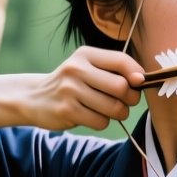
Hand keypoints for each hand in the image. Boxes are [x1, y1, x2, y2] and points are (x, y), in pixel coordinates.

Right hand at [26, 46, 143, 130]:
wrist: (34, 98)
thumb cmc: (73, 83)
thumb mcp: (88, 67)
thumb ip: (114, 70)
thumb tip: (142, 80)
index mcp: (85, 54)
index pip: (121, 61)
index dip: (138, 74)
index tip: (139, 83)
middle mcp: (76, 69)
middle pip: (121, 87)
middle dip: (130, 98)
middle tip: (125, 101)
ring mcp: (70, 90)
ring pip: (114, 107)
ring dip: (118, 113)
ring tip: (108, 109)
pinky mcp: (67, 110)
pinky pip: (101, 122)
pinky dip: (102, 122)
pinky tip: (91, 115)